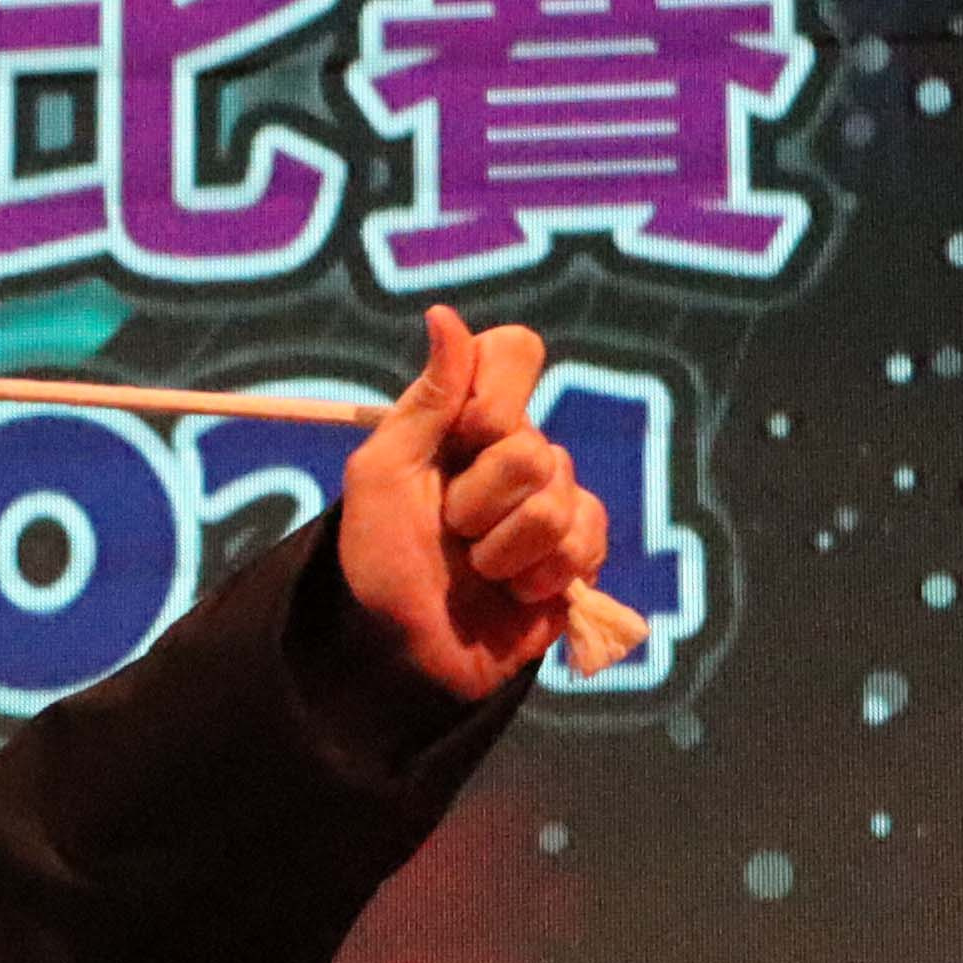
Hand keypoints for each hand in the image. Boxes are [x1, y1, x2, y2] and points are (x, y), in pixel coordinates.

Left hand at [342, 305, 618, 700]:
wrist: (399, 649)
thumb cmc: (377, 559)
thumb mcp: (381, 475)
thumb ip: (424, 400)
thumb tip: (444, 313)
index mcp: (467, 419)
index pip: (514, 352)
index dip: (494, 397)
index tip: (461, 437)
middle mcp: (517, 451)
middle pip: (533, 449)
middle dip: (477, 503)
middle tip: (448, 530)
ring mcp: (554, 502)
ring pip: (560, 503)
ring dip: (502, 550)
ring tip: (475, 570)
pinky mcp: (578, 555)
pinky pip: (585, 542)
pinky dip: (538, 577)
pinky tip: (512, 592)